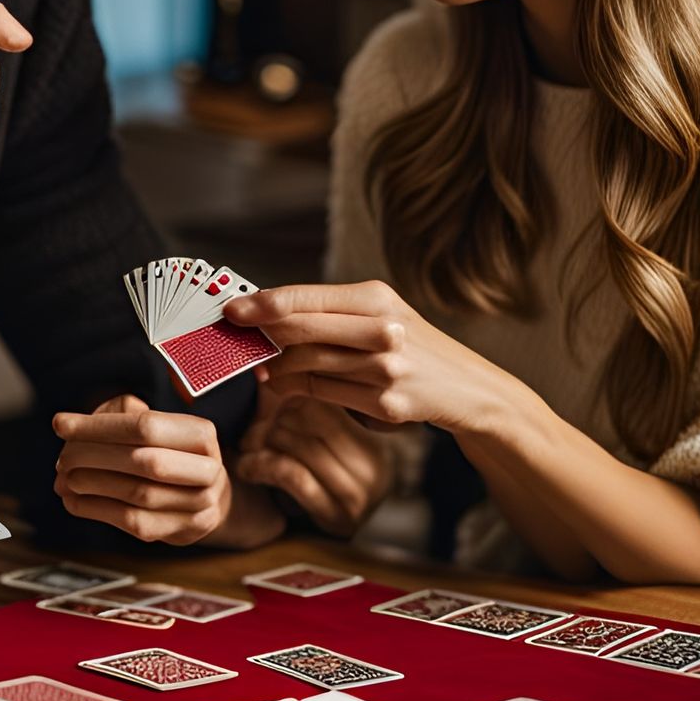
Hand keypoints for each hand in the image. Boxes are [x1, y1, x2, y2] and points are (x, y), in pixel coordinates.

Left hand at [51, 396, 234, 544]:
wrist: (202, 495)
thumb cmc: (166, 451)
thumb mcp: (150, 423)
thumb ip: (117, 415)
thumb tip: (69, 426)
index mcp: (201, 434)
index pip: (145, 426)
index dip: (99, 426)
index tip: (61, 425)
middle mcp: (208, 470)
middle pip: (144, 460)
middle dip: (94, 457)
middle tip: (62, 458)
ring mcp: (199, 505)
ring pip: (137, 493)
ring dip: (91, 484)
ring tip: (64, 478)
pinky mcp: (181, 531)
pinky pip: (133, 521)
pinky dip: (96, 509)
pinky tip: (73, 500)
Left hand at [225, 280, 526, 436]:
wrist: (468, 389)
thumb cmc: (412, 344)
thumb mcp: (380, 314)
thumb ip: (330, 312)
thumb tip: (267, 311)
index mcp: (376, 297)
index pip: (305, 297)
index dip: (263, 304)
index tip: (231, 310)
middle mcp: (382, 328)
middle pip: (300, 330)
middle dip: (260, 334)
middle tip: (233, 336)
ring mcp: (386, 368)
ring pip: (307, 364)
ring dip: (275, 366)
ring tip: (259, 365)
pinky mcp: (386, 403)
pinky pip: (323, 392)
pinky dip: (296, 388)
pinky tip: (282, 384)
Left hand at [236, 384, 393, 537]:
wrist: (336, 558)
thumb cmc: (323, 488)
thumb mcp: (326, 446)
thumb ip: (310, 410)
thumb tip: (267, 371)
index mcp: (377, 441)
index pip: (329, 400)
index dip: (291, 393)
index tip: (265, 392)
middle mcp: (376, 465)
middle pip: (313, 420)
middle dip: (274, 419)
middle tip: (250, 423)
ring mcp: (360, 493)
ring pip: (301, 446)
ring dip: (264, 442)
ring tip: (246, 443)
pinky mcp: (337, 516)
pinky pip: (293, 476)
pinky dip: (263, 466)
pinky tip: (247, 467)